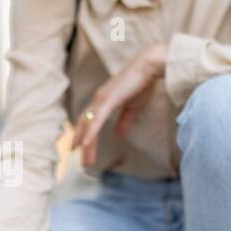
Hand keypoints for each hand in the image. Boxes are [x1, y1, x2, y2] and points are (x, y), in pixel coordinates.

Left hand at [70, 42, 166, 167]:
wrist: (149, 66)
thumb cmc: (142, 83)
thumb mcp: (132, 107)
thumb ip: (124, 121)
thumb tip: (119, 134)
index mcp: (102, 101)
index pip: (90, 122)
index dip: (85, 136)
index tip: (82, 151)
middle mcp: (98, 100)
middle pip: (85, 126)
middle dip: (83, 145)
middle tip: (83, 163)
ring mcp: (101, 99)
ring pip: (89, 126)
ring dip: (86, 144)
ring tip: (85, 161)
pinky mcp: (108, 100)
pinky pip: (97, 120)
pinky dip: (90, 133)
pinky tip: (85, 145)